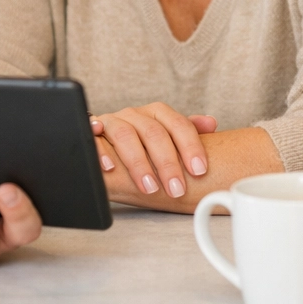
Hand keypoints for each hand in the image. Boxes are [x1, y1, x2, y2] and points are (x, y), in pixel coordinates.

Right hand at [91, 103, 216, 200]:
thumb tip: (211, 123)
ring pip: (125, 135)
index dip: (191, 146)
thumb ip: (188, 133)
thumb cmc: (142, 148)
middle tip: (176, 189)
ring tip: (149, 187)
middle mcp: (135, 115)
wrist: (105, 146)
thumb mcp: (167, 141)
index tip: (199, 170)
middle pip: (153, 132)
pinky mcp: (90, 133)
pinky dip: (100, 151)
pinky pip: (93, 138)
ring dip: (138, 162)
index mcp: (157, 114)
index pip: (178, 124)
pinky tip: (110, 168)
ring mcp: (112, 122)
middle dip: (167, 162)